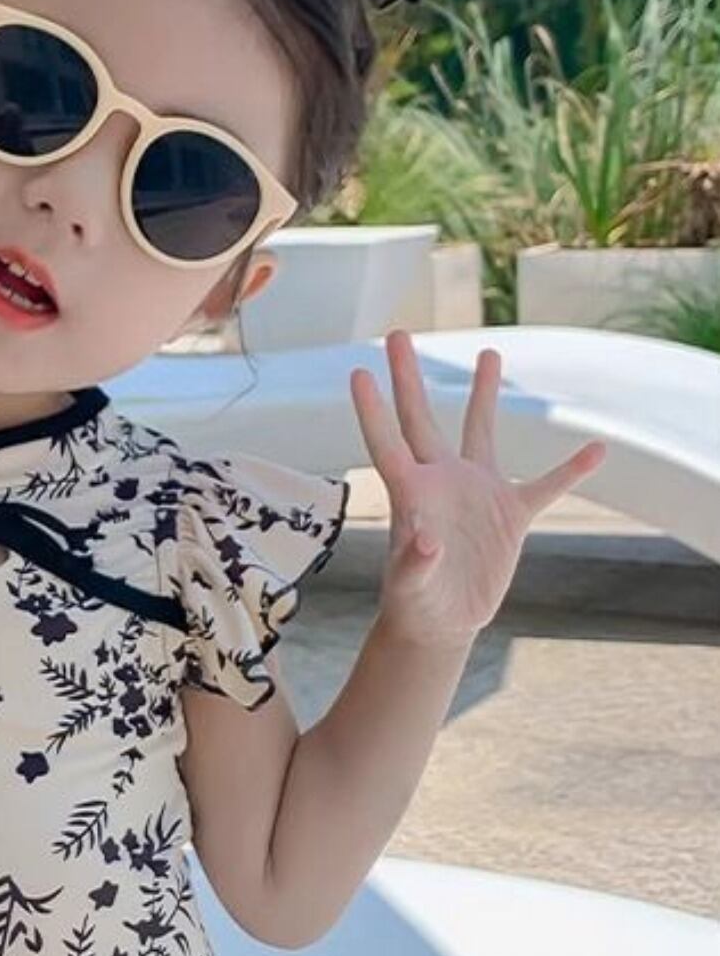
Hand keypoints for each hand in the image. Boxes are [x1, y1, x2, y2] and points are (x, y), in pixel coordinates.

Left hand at [351, 330, 606, 649]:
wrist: (443, 622)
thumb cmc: (414, 605)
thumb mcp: (409, 588)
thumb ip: (414, 565)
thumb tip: (425, 540)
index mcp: (412, 494)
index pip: (388, 442)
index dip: (373, 409)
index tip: (358, 371)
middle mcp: (442, 481)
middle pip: (423, 418)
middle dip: (410, 377)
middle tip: (398, 333)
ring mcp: (477, 493)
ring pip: (481, 432)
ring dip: (484, 394)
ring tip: (488, 353)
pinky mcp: (509, 516)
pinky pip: (545, 486)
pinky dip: (570, 470)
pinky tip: (597, 449)